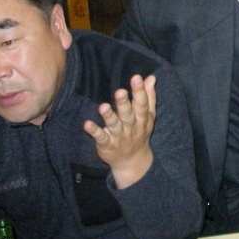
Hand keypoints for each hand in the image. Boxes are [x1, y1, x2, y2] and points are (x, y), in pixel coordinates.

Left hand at [83, 74, 155, 189]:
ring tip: (103, 106)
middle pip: (128, 114)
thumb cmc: (140, 132)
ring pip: (114, 125)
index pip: (142, 104)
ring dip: (108, 116)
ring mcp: (119, 137)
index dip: (139, 91)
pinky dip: (94, 131)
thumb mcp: (148, 116)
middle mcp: (131, 127)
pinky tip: (87, 124)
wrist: (132, 161)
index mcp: (142, 118)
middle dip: (124, 103)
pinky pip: (100, 137)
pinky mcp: (106, 144)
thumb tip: (151, 78)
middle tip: (120, 92)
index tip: (136, 78)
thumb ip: (149, 96)